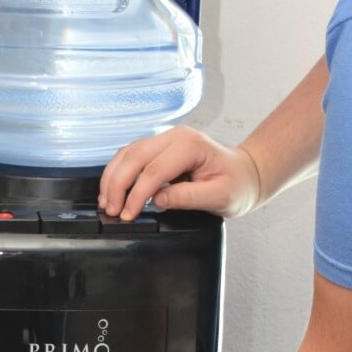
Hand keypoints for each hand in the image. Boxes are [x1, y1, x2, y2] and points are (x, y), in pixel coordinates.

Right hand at [98, 127, 260, 220]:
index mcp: (190, 145)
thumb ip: (188, 197)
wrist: (245, 174)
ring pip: (128, 153)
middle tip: (111, 210)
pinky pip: (132, 155)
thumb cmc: (237, 184)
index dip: (136, 194)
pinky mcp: (160, 147)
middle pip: (134, 156)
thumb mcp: (219, 197)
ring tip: (106, 203)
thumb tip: (157, 200)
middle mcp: (175, 136)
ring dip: (113, 177)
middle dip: (117, 185)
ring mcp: (166, 139)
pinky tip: (113, 190)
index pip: (154, 170)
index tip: (128, 215)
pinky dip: (119, 172)